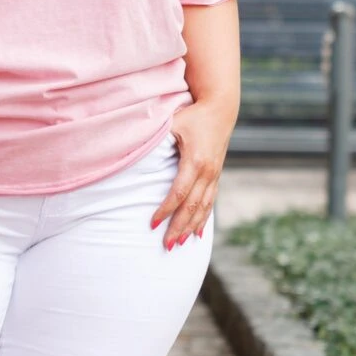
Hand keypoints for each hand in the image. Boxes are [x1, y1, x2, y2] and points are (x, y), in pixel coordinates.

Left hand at [150, 100, 233, 249]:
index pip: (178, 192)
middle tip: (165, 246)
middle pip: (191, 206)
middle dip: (178, 227)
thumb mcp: (173, 122)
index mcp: (195, 161)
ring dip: (190, 228)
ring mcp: (214, 175)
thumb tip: (135, 148)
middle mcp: (207, 172)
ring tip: (178, 244)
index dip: (165, 210)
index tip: (152, 223)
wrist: (220, 110)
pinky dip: (203, 220)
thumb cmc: (192, 115)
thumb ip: (158, 137)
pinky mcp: (216, 176)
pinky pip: (210, 202)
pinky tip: (196, 234)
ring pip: (203, 208)